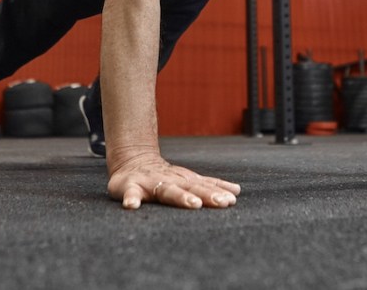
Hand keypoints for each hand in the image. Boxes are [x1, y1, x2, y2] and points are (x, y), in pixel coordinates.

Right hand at [107, 151, 240, 209]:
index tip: (231, 200)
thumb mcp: (188, 179)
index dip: (217, 193)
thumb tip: (237, 192)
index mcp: (184, 181)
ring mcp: (150, 183)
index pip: (204, 187)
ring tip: (193, 204)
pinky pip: (130, 193)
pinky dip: (131, 199)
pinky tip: (132, 206)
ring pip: (167, 190)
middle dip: (207, 195)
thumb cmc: (164, 176)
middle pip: (191, 188)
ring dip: (180, 197)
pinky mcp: (130, 187)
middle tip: (221, 202)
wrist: (132, 160)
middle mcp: (170, 181)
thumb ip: (210, 186)